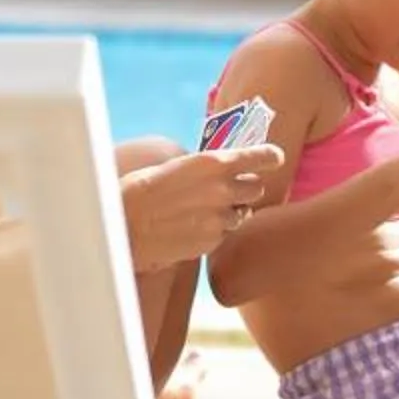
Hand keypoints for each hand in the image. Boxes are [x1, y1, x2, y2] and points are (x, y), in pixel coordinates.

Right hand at [120, 143, 285, 271]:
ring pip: (242, 214)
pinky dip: (216, 231)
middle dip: (246, 188)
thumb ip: (204, 169)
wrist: (123, 227)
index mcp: (211, 163)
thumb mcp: (175, 168)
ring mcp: (220, 218)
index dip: (269, 157)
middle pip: (256, 188)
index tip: (275, 158)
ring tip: (204, 211)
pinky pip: (225, 234)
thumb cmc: (140, 191)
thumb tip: (220, 169)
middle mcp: (222, 189)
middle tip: (231, 190)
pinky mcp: (212, 241)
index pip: (259, 157)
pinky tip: (192, 227)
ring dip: (231, 211)